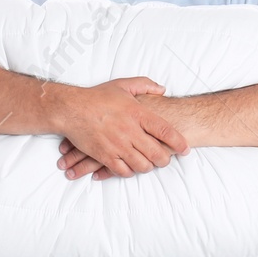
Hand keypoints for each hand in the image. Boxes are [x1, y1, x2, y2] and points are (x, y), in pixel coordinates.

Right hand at [52, 77, 188, 179]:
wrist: (71, 109)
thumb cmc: (97, 97)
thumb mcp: (122, 85)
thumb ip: (145, 85)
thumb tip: (162, 89)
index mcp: (137, 113)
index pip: (166, 131)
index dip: (179, 143)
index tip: (186, 149)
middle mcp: (130, 131)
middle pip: (157, 154)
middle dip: (165, 160)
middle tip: (166, 159)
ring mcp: (118, 145)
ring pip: (142, 165)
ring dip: (148, 167)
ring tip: (148, 163)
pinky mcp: (105, 155)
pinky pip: (123, 171)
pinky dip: (130, 171)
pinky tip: (130, 167)